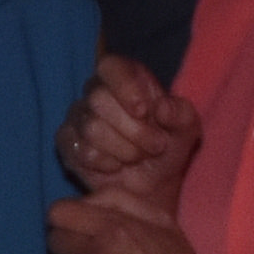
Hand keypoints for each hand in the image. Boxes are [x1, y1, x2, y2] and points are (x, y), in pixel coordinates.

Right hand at [54, 56, 201, 214]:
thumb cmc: (167, 150)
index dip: (124, 87)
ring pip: (91, 128)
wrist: (151, 187)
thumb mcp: (186, 131)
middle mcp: (96, 92)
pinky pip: (80, 150)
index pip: (111, 66)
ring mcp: (78, 117)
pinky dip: (105, 162)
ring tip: (138, 157)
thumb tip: (162, 107)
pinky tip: (117, 166)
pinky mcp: (67, 142)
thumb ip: (181, 114)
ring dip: (123, 149)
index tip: (144, 111)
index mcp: (126, 76)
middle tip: (155, 146)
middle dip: (133, 130)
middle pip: (99, 100)